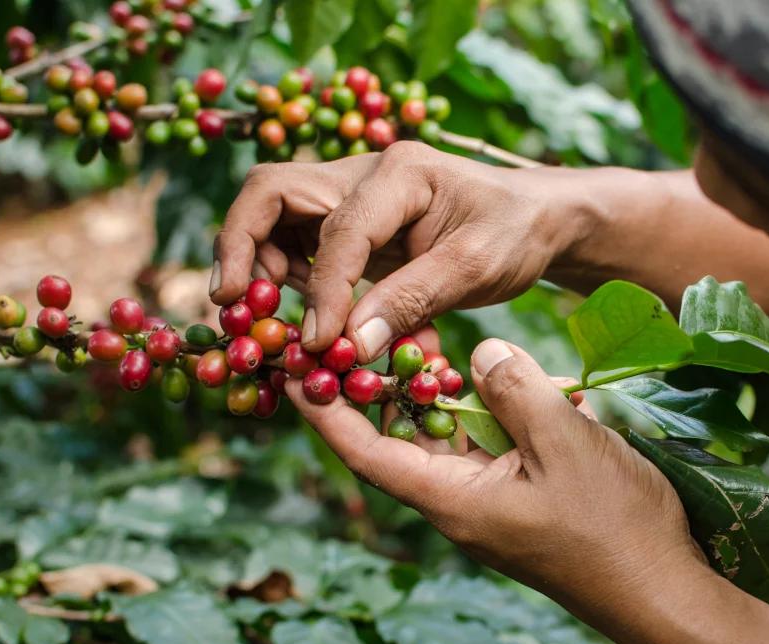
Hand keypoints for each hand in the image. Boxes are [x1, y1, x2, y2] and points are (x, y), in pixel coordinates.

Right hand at [209, 142, 581, 362]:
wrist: (537, 219)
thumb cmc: (515, 234)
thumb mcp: (476, 268)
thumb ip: (412, 301)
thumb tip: (349, 346)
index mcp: (400, 173)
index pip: (338, 228)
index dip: (322, 289)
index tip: (318, 344)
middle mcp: (362, 174)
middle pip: (271, 192)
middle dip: (241, 246)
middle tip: (231, 306)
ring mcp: (350, 196)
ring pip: (273, 216)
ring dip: (257, 264)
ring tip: (261, 318)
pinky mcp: (350, 224)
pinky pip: (297, 244)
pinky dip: (286, 279)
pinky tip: (303, 318)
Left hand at [286, 334, 725, 643]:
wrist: (663, 586)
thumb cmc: (612, 526)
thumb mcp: (563, 443)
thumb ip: (515, 390)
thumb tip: (479, 353)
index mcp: (452, 500)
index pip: (367, 452)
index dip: (327, 411)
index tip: (297, 368)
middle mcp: (460, 502)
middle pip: (401, 438)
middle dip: (384, 386)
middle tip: (370, 330)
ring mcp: (491, 502)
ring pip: (448, 437)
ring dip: (441, 393)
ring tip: (428, 341)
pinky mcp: (521, 497)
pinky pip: (488, 446)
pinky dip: (488, 411)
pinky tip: (505, 379)